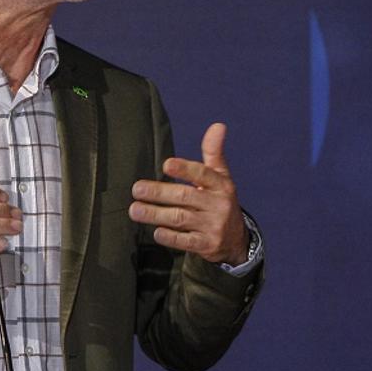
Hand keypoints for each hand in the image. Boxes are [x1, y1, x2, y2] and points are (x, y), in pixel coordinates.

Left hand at [129, 122, 248, 264]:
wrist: (236, 240)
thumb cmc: (220, 201)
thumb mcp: (221, 177)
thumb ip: (214, 152)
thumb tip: (218, 125)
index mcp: (221, 185)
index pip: (203, 175)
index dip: (185, 169)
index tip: (166, 165)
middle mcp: (218, 205)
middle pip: (185, 197)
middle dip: (159, 193)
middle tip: (137, 189)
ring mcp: (212, 226)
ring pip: (180, 219)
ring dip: (156, 214)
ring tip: (135, 210)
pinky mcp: (206, 245)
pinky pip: (185, 241)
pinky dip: (170, 237)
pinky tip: (155, 231)